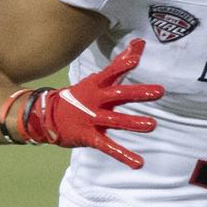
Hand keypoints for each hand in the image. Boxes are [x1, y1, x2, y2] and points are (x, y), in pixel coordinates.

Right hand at [23, 38, 164, 168]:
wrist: (46, 117)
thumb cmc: (81, 96)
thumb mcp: (98, 79)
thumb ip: (121, 63)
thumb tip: (140, 43)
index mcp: (97, 85)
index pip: (111, 72)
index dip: (122, 64)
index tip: (136, 57)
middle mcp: (96, 100)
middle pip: (118, 94)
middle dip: (138, 92)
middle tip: (159, 91)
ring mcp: (92, 119)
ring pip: (115, 121)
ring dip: (133, 123)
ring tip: (152, 125)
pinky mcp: (90, 137)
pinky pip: (109, 147)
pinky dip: (124, 155)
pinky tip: (139, 163)